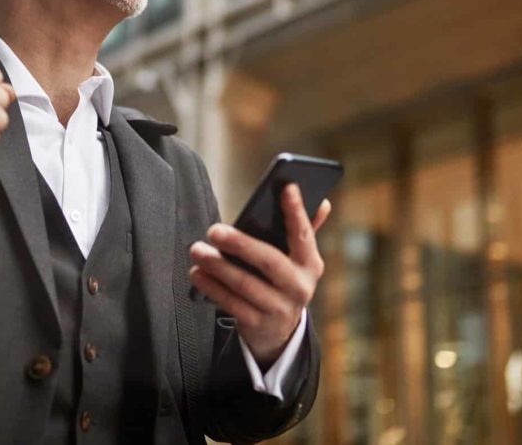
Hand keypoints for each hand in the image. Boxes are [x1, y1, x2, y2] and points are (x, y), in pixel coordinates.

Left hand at [188, 183, 330, 366]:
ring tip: (198, 250)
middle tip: (214, 230)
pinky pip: (231, 303)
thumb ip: (304, 232)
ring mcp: (279, 308)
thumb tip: (324, 203)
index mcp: (310, 264)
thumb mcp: (297, 261)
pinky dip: (211, 287)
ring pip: (244, 284)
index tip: (287, 187)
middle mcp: (299, 286)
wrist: (278, 332)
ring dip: (217, 266)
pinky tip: (197, 273)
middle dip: (240, 244)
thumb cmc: (282, 282)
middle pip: (268, 261)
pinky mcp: (258, 324)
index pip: (304, 234)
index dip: (297, 211)